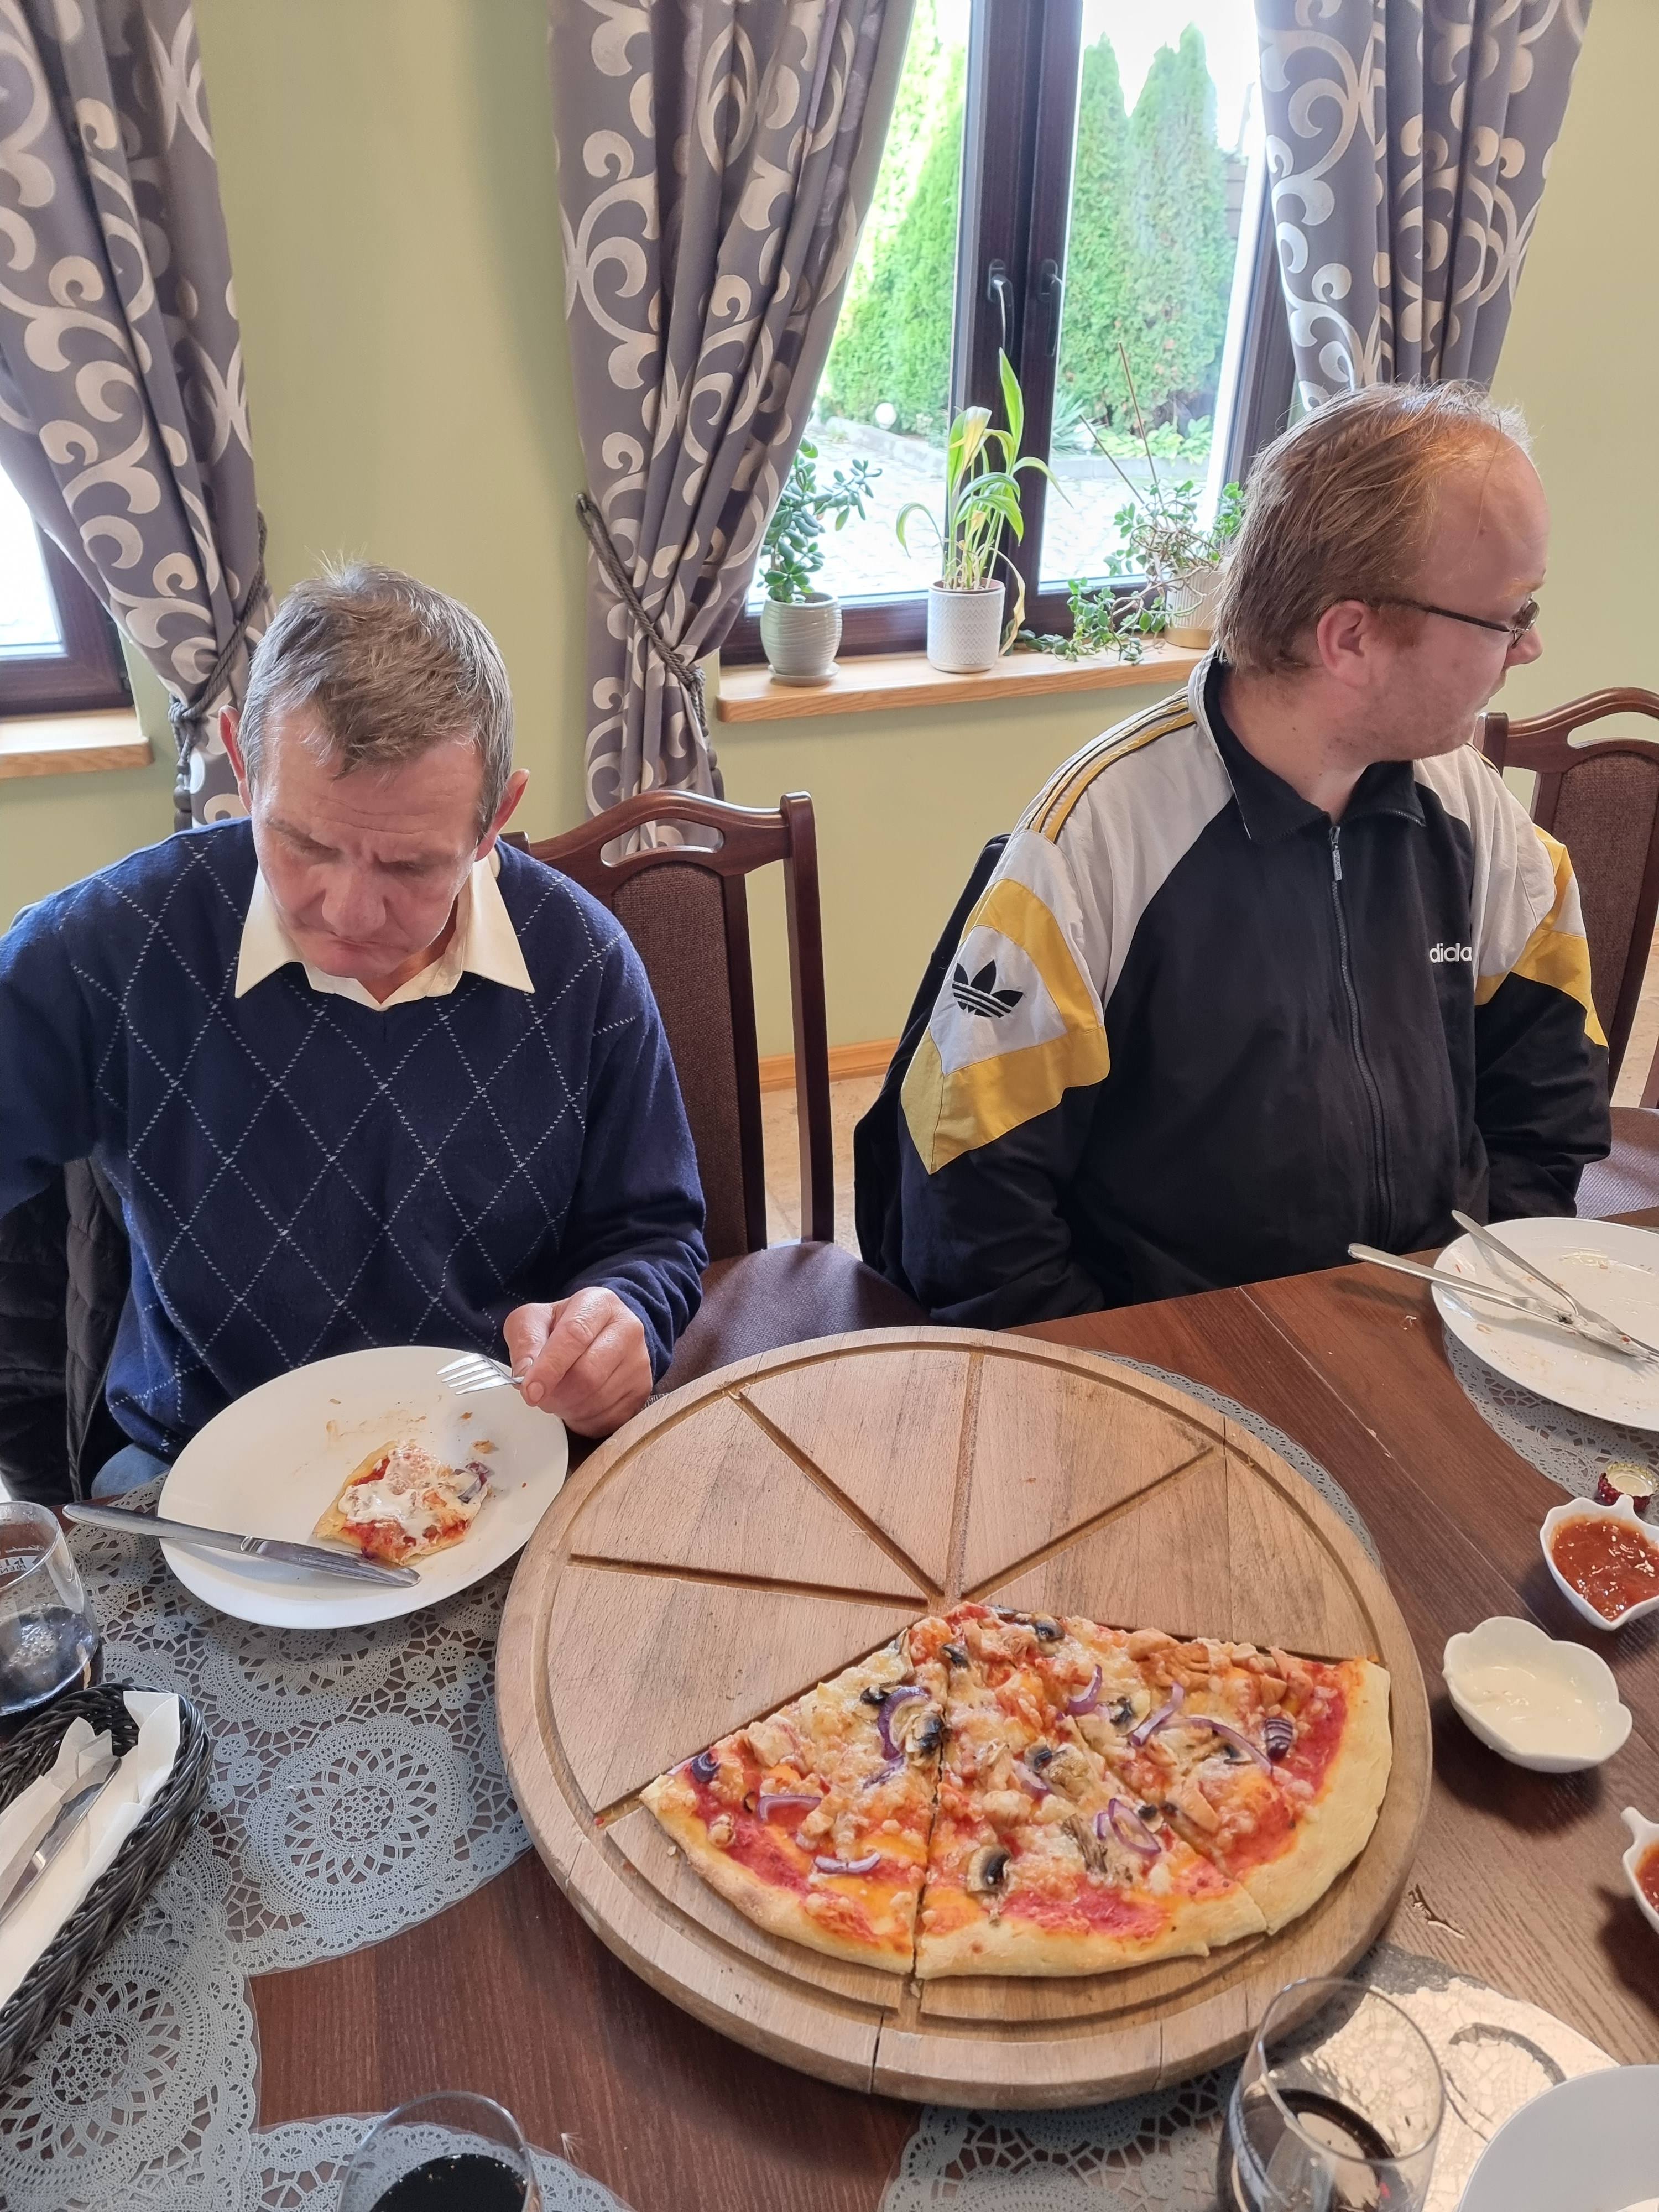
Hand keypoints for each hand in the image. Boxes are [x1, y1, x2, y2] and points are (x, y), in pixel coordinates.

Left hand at [503, 1288, 652, 1438]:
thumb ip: (525, 1342)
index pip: (575, 1335)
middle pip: (588, 1374)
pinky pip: (609, 1418)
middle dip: (556, 1393)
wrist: (597, 1336)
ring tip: (558, 1395)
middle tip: (539, 1395)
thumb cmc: (560, 1328)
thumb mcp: (533, 1321)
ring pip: (597, 1400)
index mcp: (599, 1303)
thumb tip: (526, 1374)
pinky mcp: (643, 1390)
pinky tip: (576, 1404)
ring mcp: (639, 1361)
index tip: (530, 1391)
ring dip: (568, 1408)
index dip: (550, 1367)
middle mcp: (628, 1328)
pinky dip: (584, 1419)